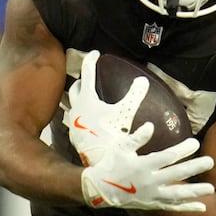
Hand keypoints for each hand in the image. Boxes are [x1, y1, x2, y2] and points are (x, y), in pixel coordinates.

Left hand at [64, 50, 147, 165]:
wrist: (98, 162)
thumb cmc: (112, 135)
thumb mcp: (126, 112)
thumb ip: (135, 95)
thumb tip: (143, 80)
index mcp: (87, 99)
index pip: (87, 72)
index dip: (92, 60)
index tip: (96, 53)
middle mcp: (76, 108)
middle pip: (75, 87)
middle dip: (82, 80)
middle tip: (89, 76)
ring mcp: (73, 122)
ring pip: (72, 104)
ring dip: (79, 98)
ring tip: (87, 97)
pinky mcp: (74, 135)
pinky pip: (75, 119)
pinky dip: (82, 114)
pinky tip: (89, 120)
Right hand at [80, 135, 214, 212]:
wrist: (99, 189)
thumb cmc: (111, 164)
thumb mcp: (121, 148)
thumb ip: (137, 138)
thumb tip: (151, 126)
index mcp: (142, 165)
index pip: (167, 157)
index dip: (182, 150)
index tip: (195, 143)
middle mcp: (149, 181)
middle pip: (176, 174)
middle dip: (194, 168)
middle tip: (210, 161)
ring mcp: (151, 195)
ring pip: (177, 195)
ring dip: (195, 192)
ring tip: (211, 189)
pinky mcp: (152, 204)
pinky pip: (172, 207)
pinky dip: (187, 207)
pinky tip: (202, 207)